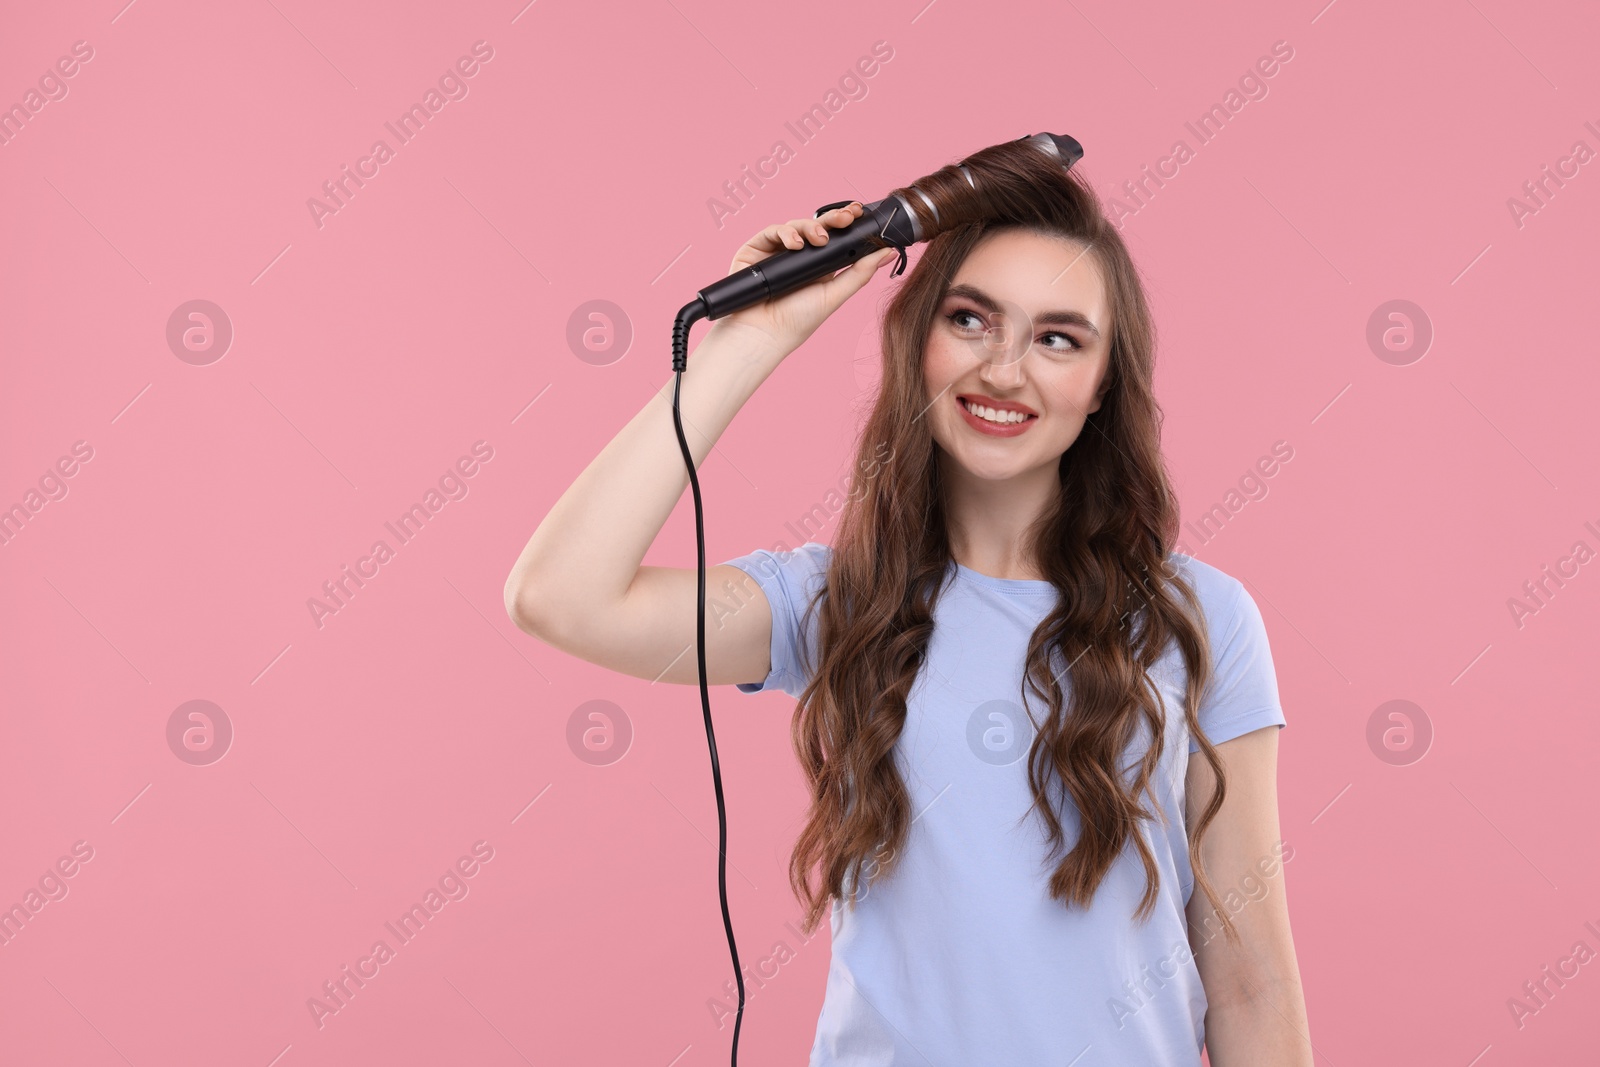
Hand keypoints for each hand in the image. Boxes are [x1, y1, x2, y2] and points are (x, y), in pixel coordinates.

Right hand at [702, 202, 900, 361]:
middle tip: (846, 217)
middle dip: (834, 219)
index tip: (860, 214)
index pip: (835, 237)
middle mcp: (799, 255)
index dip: (847, 223)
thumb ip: (860, 273)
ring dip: (811, 227)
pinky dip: (786, 233)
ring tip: (819, 240)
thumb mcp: (834, 295)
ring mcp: (777, 250)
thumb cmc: (798, 321)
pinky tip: (795, 245)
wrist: (764, 333)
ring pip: (797, 225)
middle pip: (818, 226)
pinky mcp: (757, 248)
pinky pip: (773, 231)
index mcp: (820, 265)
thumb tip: (888, 253)